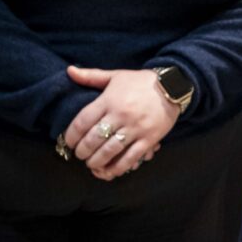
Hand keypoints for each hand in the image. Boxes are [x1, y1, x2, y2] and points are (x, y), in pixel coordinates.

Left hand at [63, 67, 177, 179]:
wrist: (172, 86)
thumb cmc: (140, 82)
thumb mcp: (115, 76)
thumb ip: (91, 76)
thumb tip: (69, 71)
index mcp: (109, 99)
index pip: (82, 121)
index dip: (71, 135)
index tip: (69, 142)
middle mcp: (120, 115)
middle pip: (93, 139)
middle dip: (82, 151)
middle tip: (80, 154)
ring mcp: (135, 128)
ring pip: (109, 152)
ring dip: (96, 162)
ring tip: (91, 164)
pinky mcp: (148, 140)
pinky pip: (129, 159)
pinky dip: (116, 168)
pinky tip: (108, 171)